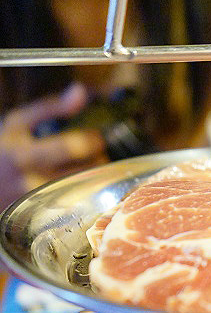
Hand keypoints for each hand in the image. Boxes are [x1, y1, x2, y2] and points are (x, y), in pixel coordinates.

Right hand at [0, 83, 107, 207]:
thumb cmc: (3, 152)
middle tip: (98, 153)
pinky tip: (84, 184)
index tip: (95, 137)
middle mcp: (33, 184)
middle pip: (83, 173)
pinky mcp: (49, 220)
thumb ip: (49, 108)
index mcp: (24, 156)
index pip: (70, 147)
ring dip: (96, 177)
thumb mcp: (18, 124)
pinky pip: (80, 208)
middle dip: (98, 160)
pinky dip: (89, 193)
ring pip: (85, 193)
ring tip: (92, 167)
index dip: (92, 140)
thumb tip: (80, 92)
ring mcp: (43, 205)